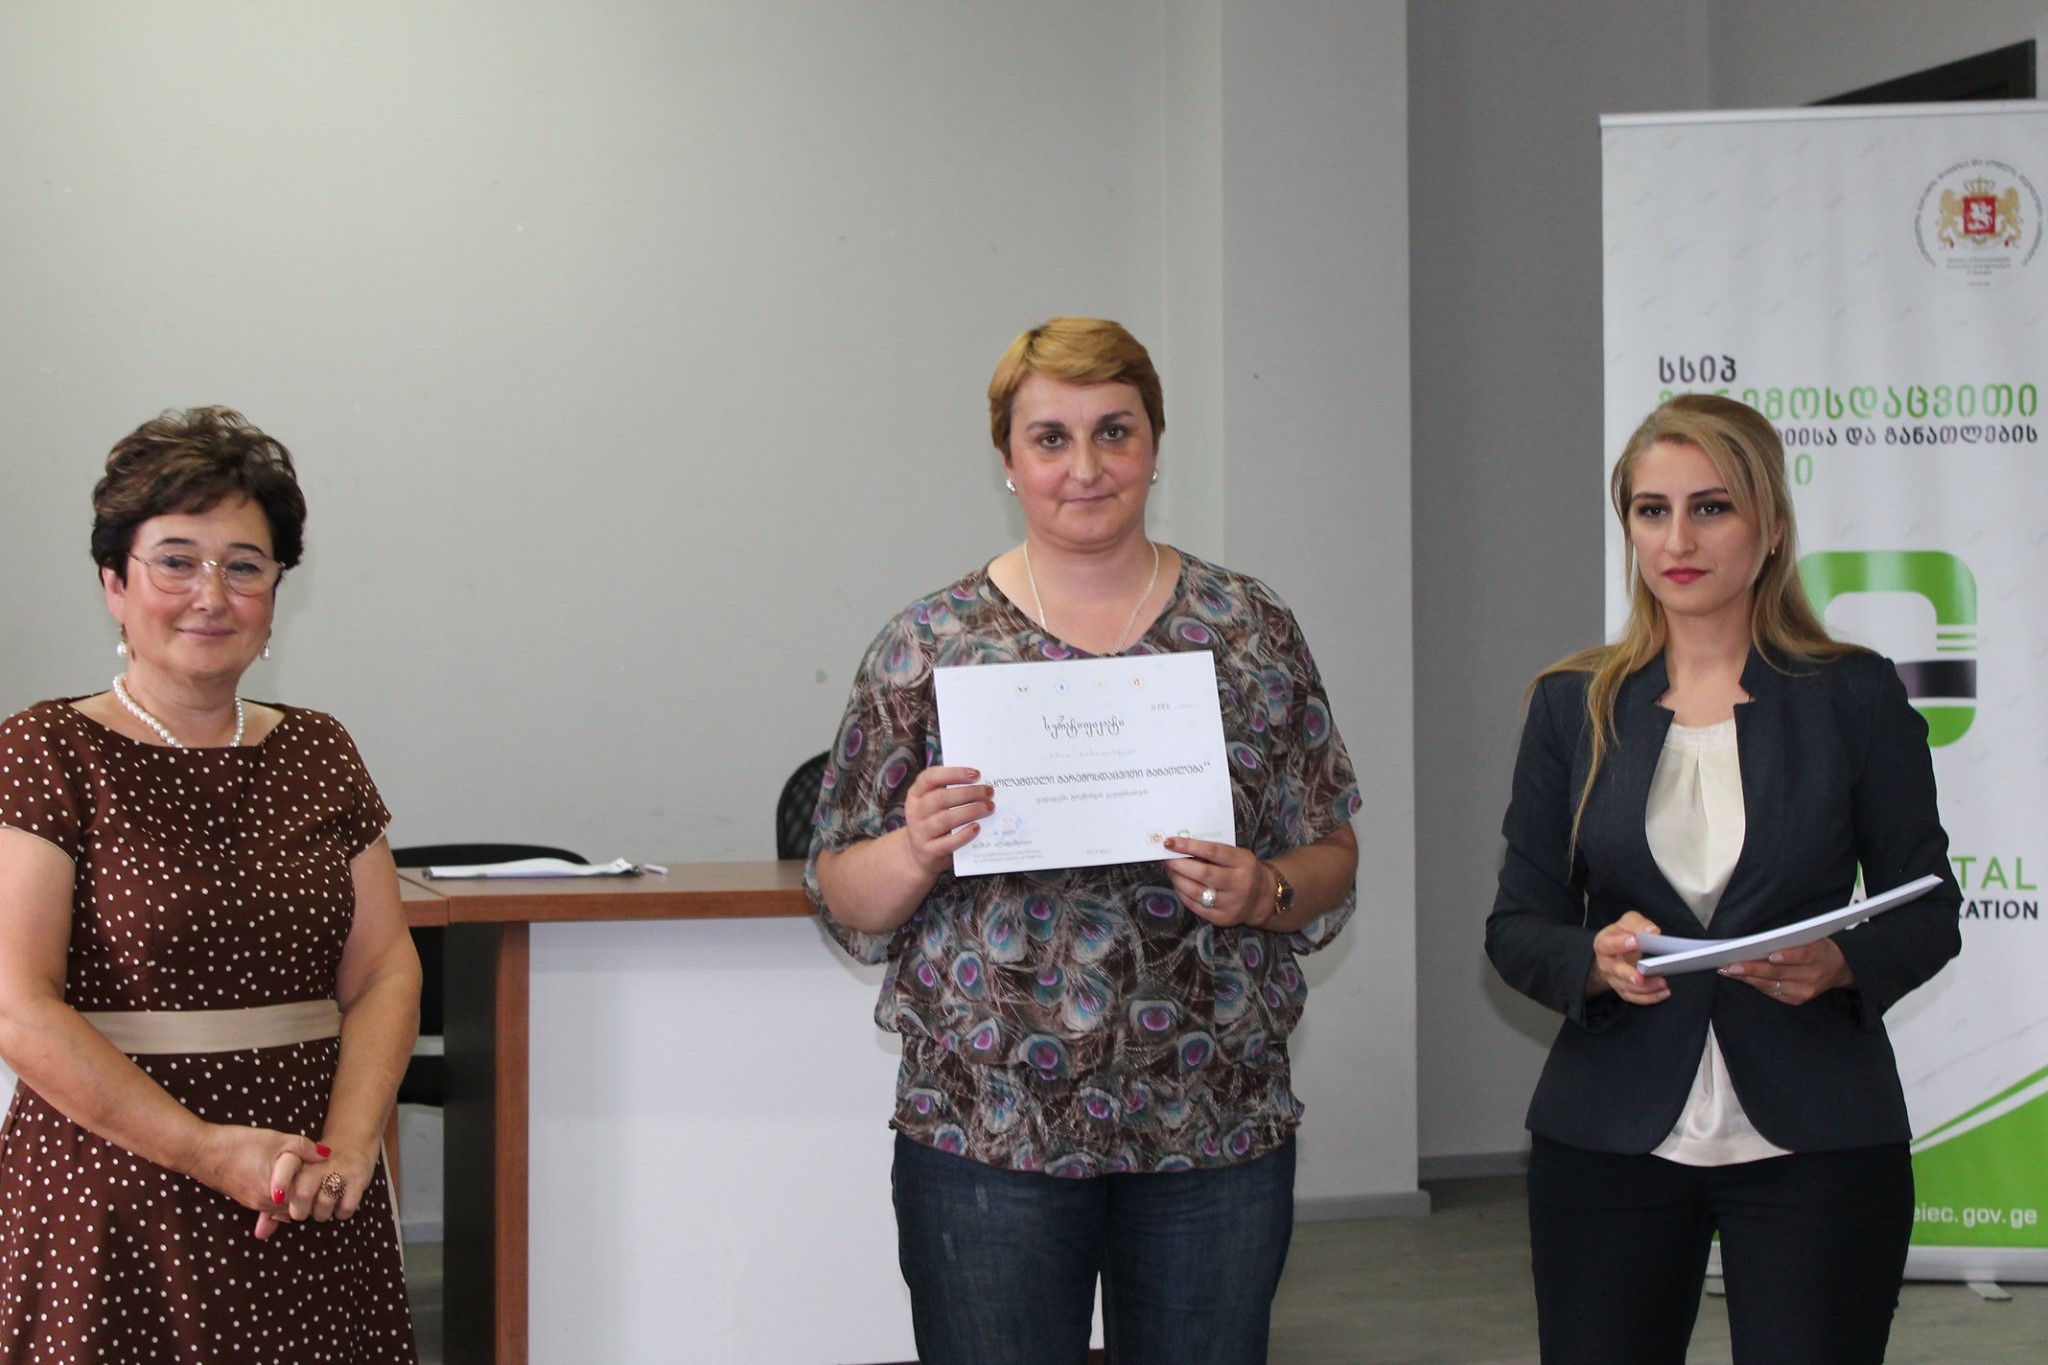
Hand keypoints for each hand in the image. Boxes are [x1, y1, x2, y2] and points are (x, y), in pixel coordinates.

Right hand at [185, 1123, 324, 1239]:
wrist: (201, 1152)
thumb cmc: (240, 1144)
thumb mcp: (277, 1140)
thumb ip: (304, 1148)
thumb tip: (327, 1154)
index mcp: (277, 1193)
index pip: (308, 1201)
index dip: (318, 1188)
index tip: (324, 1174)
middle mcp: (266, 1204)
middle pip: (297, 1208)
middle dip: (308, 1195)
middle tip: (317, 1176)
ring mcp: (254, 1204)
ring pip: (283, 1209)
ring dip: (295, 1197)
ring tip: (303, 1177)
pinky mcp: (245, 1199)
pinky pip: (270, 1206)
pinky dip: (280, 1198)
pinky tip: (284, 1181)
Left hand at [282, 1138, 378, 1226]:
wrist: (353, 1142)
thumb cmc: (316, 1169)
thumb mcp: (297, 1177)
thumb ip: (275, 1204)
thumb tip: (260, 1235)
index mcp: (301, 1160)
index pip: (288, 1168)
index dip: (281, 1183)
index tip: (278, 1198)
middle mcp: (319, 1164)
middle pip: (303, 1193)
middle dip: (299, 1210)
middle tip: (302, 1212)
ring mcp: (340, 1170)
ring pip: (324, 1203)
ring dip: (321, 1214)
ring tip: (322, 1208)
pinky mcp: (358, 1178)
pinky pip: (345, 1207)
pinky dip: (341, 1213)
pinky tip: (340, 1205)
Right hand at [900, 766, 993, 877]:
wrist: (919, 855)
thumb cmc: (933, 822)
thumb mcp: (934, 805)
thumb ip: (951, 792)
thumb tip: (981, 784)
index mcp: (915, 794)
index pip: (930, 777)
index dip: (954, 773)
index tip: (977, 774)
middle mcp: (914, 812)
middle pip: (941, 798)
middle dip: (969, 793)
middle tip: (989, 792)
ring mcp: (919, 832)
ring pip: (945, 819)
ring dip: (971, 811)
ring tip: (989, 808)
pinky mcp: (928, 851)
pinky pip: (948, 842)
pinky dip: (964, 834)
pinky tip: (977, 827)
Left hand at [1162, 837, 1270, 926]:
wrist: (1261, 898)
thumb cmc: (1243, 871)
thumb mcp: (1236, 856)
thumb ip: (1213, 852)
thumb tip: (1180, 849)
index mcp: (1243, 862)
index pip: (1213, 851)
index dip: (1189, 846)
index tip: (1170, 842)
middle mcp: (1239, 884)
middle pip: (1203, 874)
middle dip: (1179, 865)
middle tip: (1166, 858)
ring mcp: (1231, 904)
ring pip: (1196, 892)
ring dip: (1177, 879)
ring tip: (1171, 871)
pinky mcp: (1222, 918)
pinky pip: (1195, 906)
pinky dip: (1182, 893)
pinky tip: (1178, 884)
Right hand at [1587, 911, 1670, 1005]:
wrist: (1612, 953)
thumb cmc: (1622, 935)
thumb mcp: (1627, 923)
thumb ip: (1638, 924)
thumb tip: (1653, 931)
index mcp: (1604, 944)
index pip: (1608, 944)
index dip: (1620, 943)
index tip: (1636, 941)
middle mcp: (1606, 964)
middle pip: (1615, 970)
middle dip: (1628, 974)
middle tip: (1641, 976)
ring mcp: (1614, 979)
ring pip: (1627, 987)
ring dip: (1645, 988)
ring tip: (1662, 983)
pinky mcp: (1624, 990)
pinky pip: (1634, 997)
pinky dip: (1649, 997)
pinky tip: (1663, 993)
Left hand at [1720, 936, 1853, 1004]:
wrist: (1837, 968)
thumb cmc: (1818, 947)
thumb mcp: (1812, 937)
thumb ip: (1791, 938)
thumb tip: (1761, 939)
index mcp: (1817, 955)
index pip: (1802, 955)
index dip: (1787, 956)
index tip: (1770, 955)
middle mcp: (1812, 976)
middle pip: (1780, 972)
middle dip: (1753, 969)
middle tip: (1731, 965)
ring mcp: (1804, 991)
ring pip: (1771, 985)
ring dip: (1747, 978)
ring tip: (1728, 971)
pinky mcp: (1797, 1000)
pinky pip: (1771, 993)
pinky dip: (1755, 984)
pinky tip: (1740, 978)